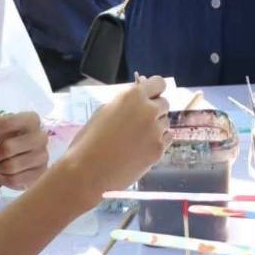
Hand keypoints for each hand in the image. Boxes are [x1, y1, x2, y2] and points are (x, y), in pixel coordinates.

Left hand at [0, 111, 48, 189]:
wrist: (7, 156)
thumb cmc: (0, 137)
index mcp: (31, 119)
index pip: (7, 122)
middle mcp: (41, 136)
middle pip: (8, 147)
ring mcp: (43, 156)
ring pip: (11, 166)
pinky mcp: (41, 173)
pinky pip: (16, 179)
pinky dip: (4, 178)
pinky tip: (4, 173)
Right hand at [65, 75, 170, 199]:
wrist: (88, 170)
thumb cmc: (89, 139)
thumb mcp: (105, 110)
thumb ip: (125, 103)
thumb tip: (138, 100)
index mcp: (133, 96)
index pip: (159, 83)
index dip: (154, 90)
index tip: (150, 97)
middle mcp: (149, 110)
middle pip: (164, 103)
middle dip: (154, 110)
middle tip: (140, 121)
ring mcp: (156, 131)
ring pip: (165, 123)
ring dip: (156, 127)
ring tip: (137, 139)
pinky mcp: (159, 150)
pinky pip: (166, 139)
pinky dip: (157, 141)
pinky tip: (142, 148)